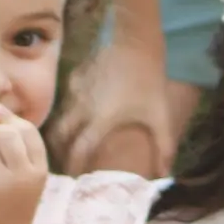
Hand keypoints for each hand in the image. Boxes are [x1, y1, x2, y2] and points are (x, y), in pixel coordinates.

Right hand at [55, 42, 175, 178]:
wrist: (136, 41)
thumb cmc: (148, 81)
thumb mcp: (159, 115)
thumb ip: (163, 147)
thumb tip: (165, 176)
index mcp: (99, 120)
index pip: (78, 152)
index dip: (75, 169)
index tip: (77, 181)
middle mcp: (80, 108)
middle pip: (59, 138)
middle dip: (60, 154)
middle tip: (68, 166)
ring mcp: (74, 92)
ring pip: (58, 120)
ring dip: (61, 136)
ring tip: (69, 147)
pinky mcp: (73, 78)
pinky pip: (64, 102)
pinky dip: (66, 115)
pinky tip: (77, 120)